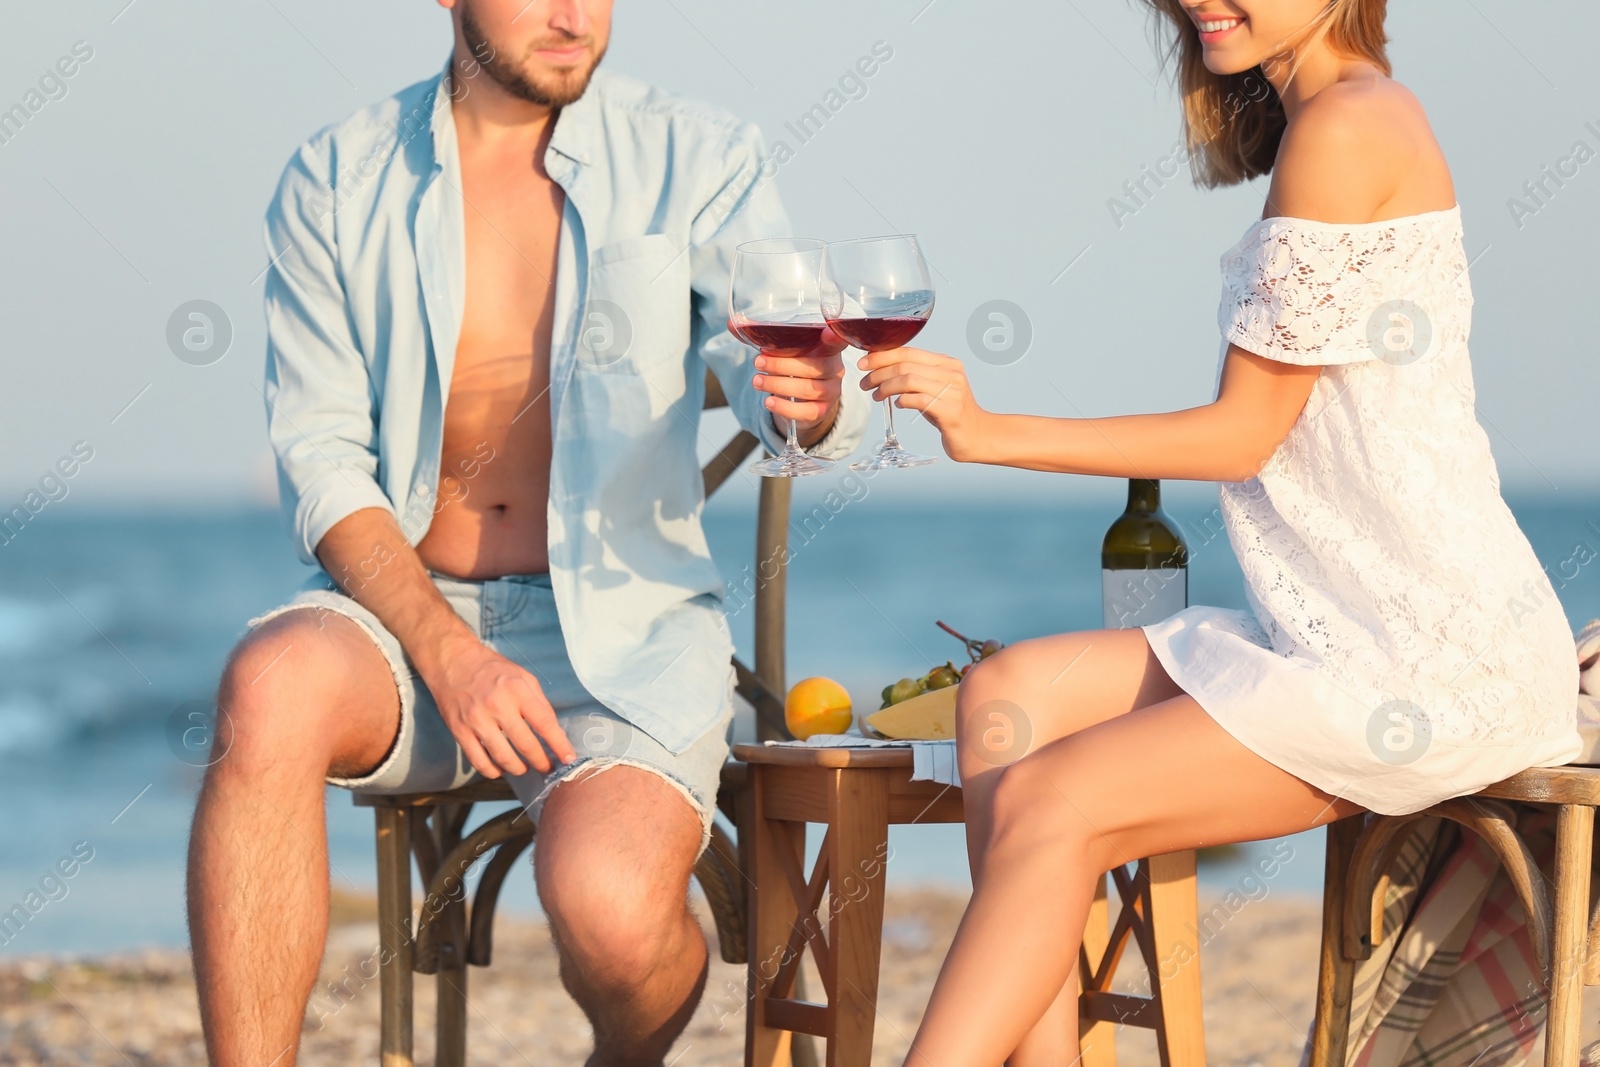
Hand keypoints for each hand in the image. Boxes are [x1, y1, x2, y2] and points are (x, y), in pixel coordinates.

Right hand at [423, 634, 576, 778]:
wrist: (452, 661)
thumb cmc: (492, 670)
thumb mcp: (522, 676)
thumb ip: (539, 702)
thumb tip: (554, 731)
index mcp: (517, 690)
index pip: (544, 723)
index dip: (559, 744)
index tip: (568, 758)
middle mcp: (497, 706)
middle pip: (525, 745)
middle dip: (541, 762)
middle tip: (547, 768)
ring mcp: (476, 720)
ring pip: (503, 757)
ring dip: (518, 769)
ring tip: (524, 768)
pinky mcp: (459, 730)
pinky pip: (478, 760)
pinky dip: (492, 770)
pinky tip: (500, 769)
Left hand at [751, 325, 846, 432]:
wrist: (801, 399)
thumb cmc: (792, 365)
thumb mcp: (780, 349)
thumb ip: (760, 335)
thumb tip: (732, 323)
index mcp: (826, 348)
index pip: (837, 342)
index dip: (834, 338)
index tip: (826, 333)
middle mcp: (834, 369)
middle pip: (815, 367)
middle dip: (782, 364)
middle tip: (758, 363)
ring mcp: (830, 392)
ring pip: (808, 389)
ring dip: (778, 385)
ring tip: (757, 382)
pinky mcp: (821, 411)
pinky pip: (806, 412)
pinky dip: (785, 408)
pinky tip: (769, 401)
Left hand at [859, 347, 990, 461]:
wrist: (978, 436)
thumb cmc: (951, 412)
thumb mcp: (935, 388)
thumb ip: (916, 376)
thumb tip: (881, 370)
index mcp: (947, 363)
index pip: (908, 351)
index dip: (882, 356)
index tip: (864, 364)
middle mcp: (951, 374)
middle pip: (905, 365)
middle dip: (879, 373)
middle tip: (865, 383)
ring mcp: (952, 392)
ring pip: (909, 381)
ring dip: (886, 388)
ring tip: (876, 396)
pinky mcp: (950, 411)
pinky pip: (919, 400)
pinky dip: (903, 401)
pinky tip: (897, 405)